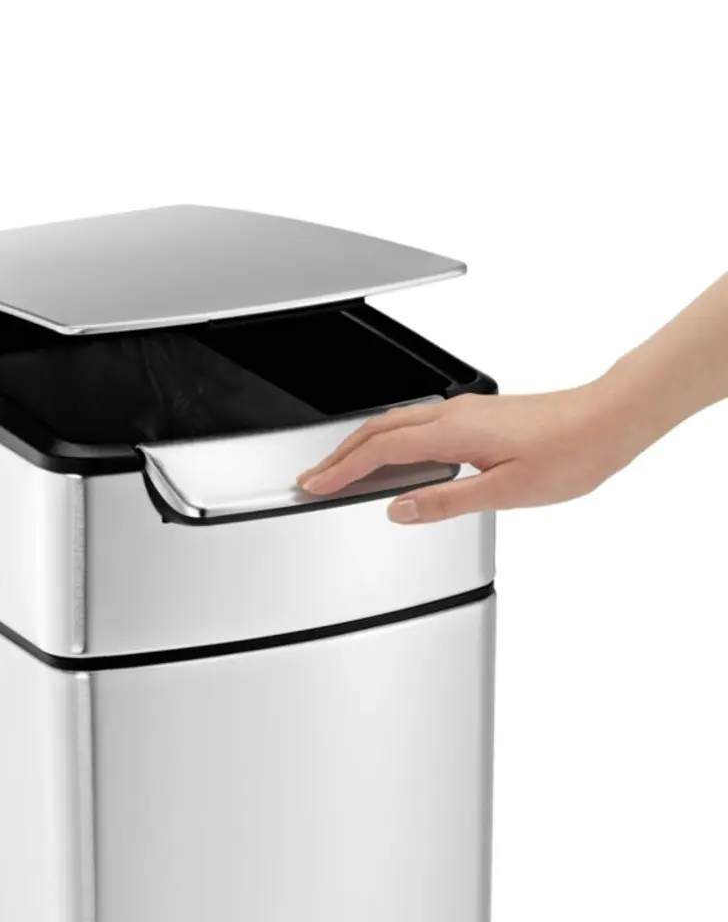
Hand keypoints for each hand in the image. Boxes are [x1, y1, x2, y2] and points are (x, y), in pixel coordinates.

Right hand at [296, 385, 638, 523]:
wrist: (609, 421)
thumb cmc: (570, 454)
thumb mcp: (505, 490)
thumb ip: (446, 500)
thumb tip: (400, 509)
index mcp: (453, 432)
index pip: (381, 450)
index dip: (343, 469)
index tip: (316, 484)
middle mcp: (454, 415)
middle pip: (378, 430)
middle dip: (340, 454)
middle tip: (313, 476)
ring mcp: (465, 412)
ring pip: (396, 422)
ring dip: (362, 444)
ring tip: (341, 466)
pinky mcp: (478, 415)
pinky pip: (417, 422)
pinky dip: (389, 437)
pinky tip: (394, 454)